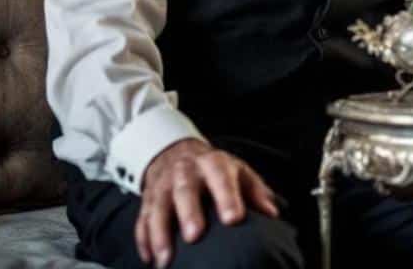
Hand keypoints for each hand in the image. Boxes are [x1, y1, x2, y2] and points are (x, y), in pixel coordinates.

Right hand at [134, 138, 278, 267]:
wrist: (178, 154)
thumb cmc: (216, 171)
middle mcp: (185, 172)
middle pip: (185, 191)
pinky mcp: (147, 200)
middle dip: (189, 214)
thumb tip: (271, 214)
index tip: (234, 219)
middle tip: (195, 237)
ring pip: (158, 207)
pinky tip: (149, 259)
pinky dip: (143, 240)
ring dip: (160, 233)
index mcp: (213, 164)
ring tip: (166, 259)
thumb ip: (255, 192)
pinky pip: (141, 220)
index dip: (227, 197)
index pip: (221, 177)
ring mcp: (163, 186)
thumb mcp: (239, 172)